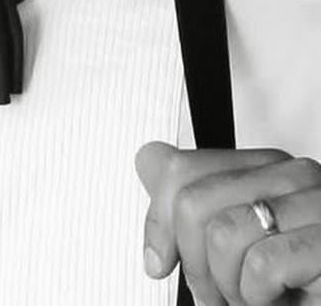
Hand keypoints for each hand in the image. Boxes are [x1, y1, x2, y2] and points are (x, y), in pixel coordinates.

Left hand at [136, 141, 320, 304]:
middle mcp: (291, 175)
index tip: (158, 260)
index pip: (181, 168)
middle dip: (193, 263)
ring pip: (222, 234)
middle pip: (192, 202)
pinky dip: (259, 297)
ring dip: (228, 286)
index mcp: (264, 166)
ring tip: (250, 297)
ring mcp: (315, 204)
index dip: (158, 220)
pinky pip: (262, 265)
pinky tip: (280, 300)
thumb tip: (148, 160)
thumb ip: (192, 197)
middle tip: (212, 293)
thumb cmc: (289, 283)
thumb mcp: (234, 236)